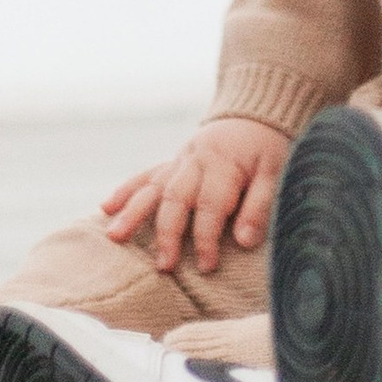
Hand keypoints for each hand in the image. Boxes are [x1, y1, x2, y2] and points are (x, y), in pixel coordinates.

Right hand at [101, 117, 292, 274]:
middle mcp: (196, 162)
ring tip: (115, 236)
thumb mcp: (275, 173)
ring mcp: (180, 161)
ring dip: (133, 212)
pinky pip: (145, 175)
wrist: (255, 115)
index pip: (211, 206)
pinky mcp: (172, 162)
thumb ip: (259, 206)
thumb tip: (244, 241)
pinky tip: (106, 207)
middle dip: (167, 233)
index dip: (207, 238)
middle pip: (176, 198)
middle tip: (163, 265)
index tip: (207, 266)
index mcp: (223, 165)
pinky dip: (125, 190)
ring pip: (152, 186)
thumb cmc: (267, 150)